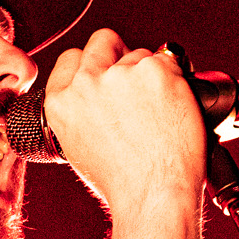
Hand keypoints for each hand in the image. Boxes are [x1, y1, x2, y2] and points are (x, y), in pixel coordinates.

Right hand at [40, 29, 204, 238]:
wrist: (154, 196)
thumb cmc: (124, 183)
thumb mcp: (80, 148)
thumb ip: (81, 113)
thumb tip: (98, 97)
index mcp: (61, 102)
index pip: (71, 58)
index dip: (92, 63)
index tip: (106, 73)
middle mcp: (86, 83)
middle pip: (103, 41)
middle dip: (120, 53)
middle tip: (138, 81)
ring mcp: (122, 75)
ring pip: (140, 55)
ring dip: (151, 76)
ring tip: (158, 114)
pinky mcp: (156, 72)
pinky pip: (170, 63)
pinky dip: (176, 82)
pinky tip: (174, 110)